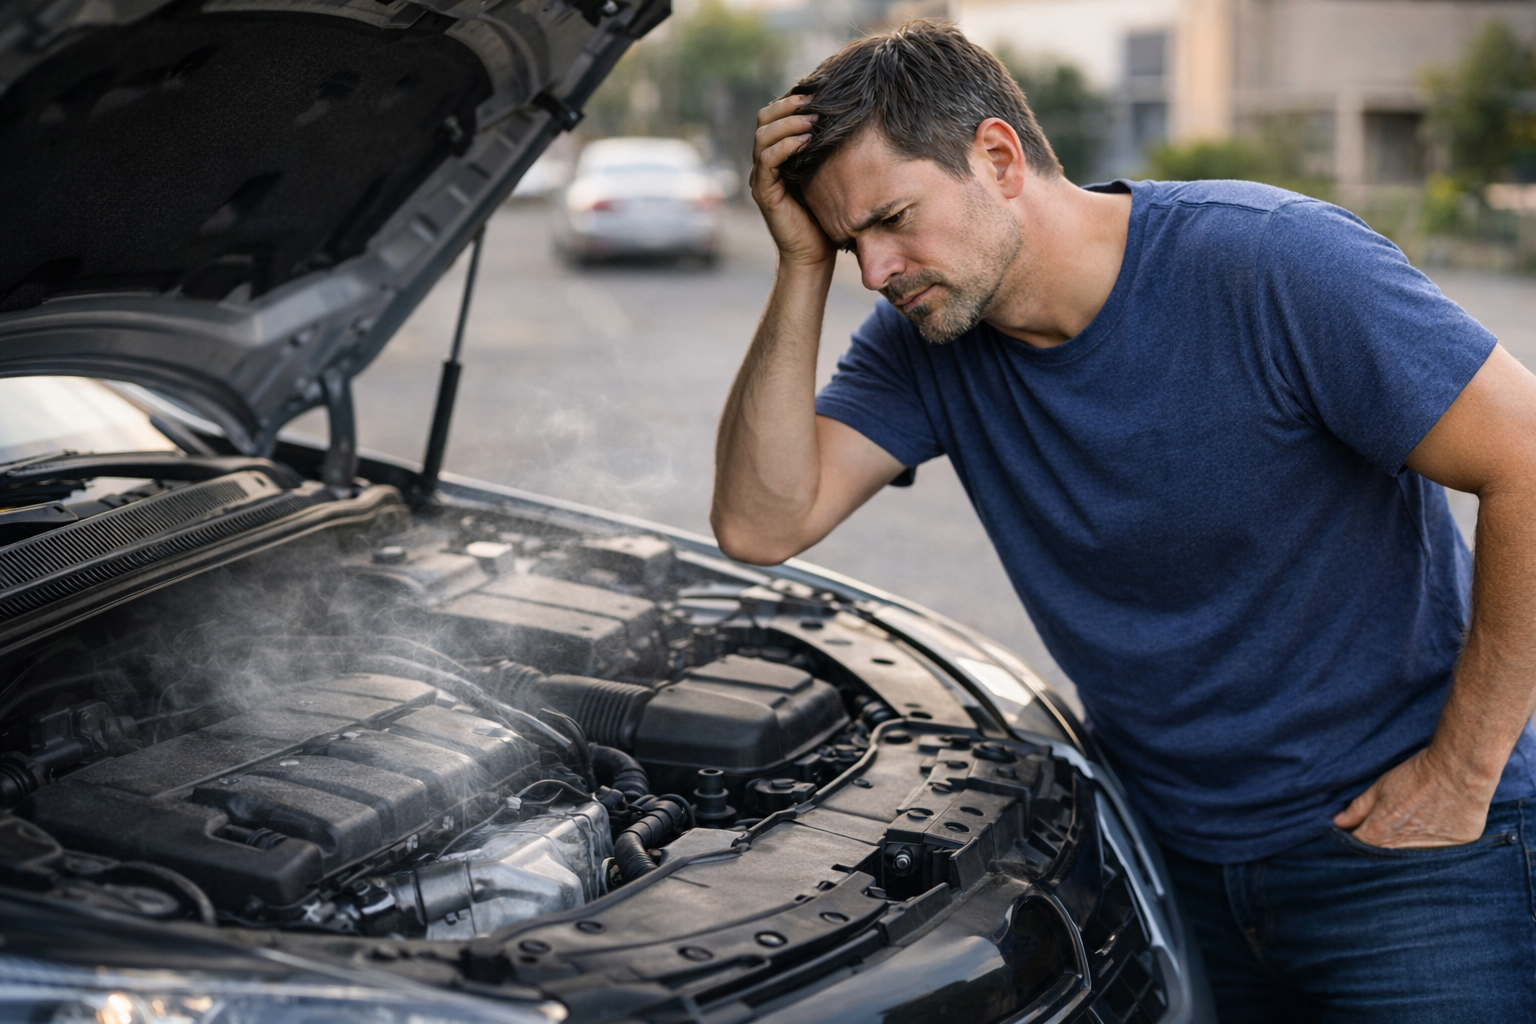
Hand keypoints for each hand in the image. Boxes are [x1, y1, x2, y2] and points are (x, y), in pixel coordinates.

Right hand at [750, 93, 833, 267]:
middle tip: (813, 101)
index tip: (817, 93)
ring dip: (788, 123)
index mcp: (777, 155)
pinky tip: (806, 140)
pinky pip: (767, 161)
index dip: (790, 100)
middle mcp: (765, 163)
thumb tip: (847, 118)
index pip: (773, 115)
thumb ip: (826, 148)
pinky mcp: (765, 193)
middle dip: (788, 105)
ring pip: (762, 136)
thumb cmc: (825, 215)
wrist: (815, 254)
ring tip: (813, 120)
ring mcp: (762, 177)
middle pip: (763, 119)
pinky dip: (784, 146)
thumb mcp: (828, 173)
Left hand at [1332, 747, 1491, 847]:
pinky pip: (1439, 855)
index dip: (1357, 838)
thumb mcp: (1380, 787)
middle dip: (1381, 847)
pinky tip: (1435, 832)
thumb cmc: (1416, 775)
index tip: (1360, 830)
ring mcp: (1431, 852)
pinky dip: (1434, 848)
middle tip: (1390, 828)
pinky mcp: (1456, 849)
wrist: (1459, 770)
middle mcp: (1403, 848)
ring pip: (1411, 860)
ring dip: (1407, 850)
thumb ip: (1358, 809)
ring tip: (1414, 828)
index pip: (1359, 847)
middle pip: (1385, 856)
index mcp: (1380, 833)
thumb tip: (1338, 823)